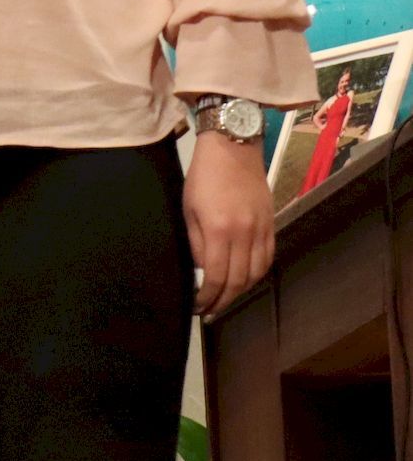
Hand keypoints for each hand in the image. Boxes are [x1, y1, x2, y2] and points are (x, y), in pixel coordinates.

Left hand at [183, 131, 274, 317]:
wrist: (233, 149)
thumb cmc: (203, 177)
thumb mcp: (189, 209)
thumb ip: (196, 242)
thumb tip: (202, 269)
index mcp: (219, 230)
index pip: (217, 277)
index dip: (208, 297)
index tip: (198, 307)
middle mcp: (244, 234)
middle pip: (239, 280)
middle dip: (224, 300)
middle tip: (210, 311)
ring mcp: (262, 229)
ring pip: (257, 273)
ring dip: (242, 291)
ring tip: (226, 299)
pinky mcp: (272, 224)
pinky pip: (268, 258)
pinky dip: (258, 274)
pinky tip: (246, 279)